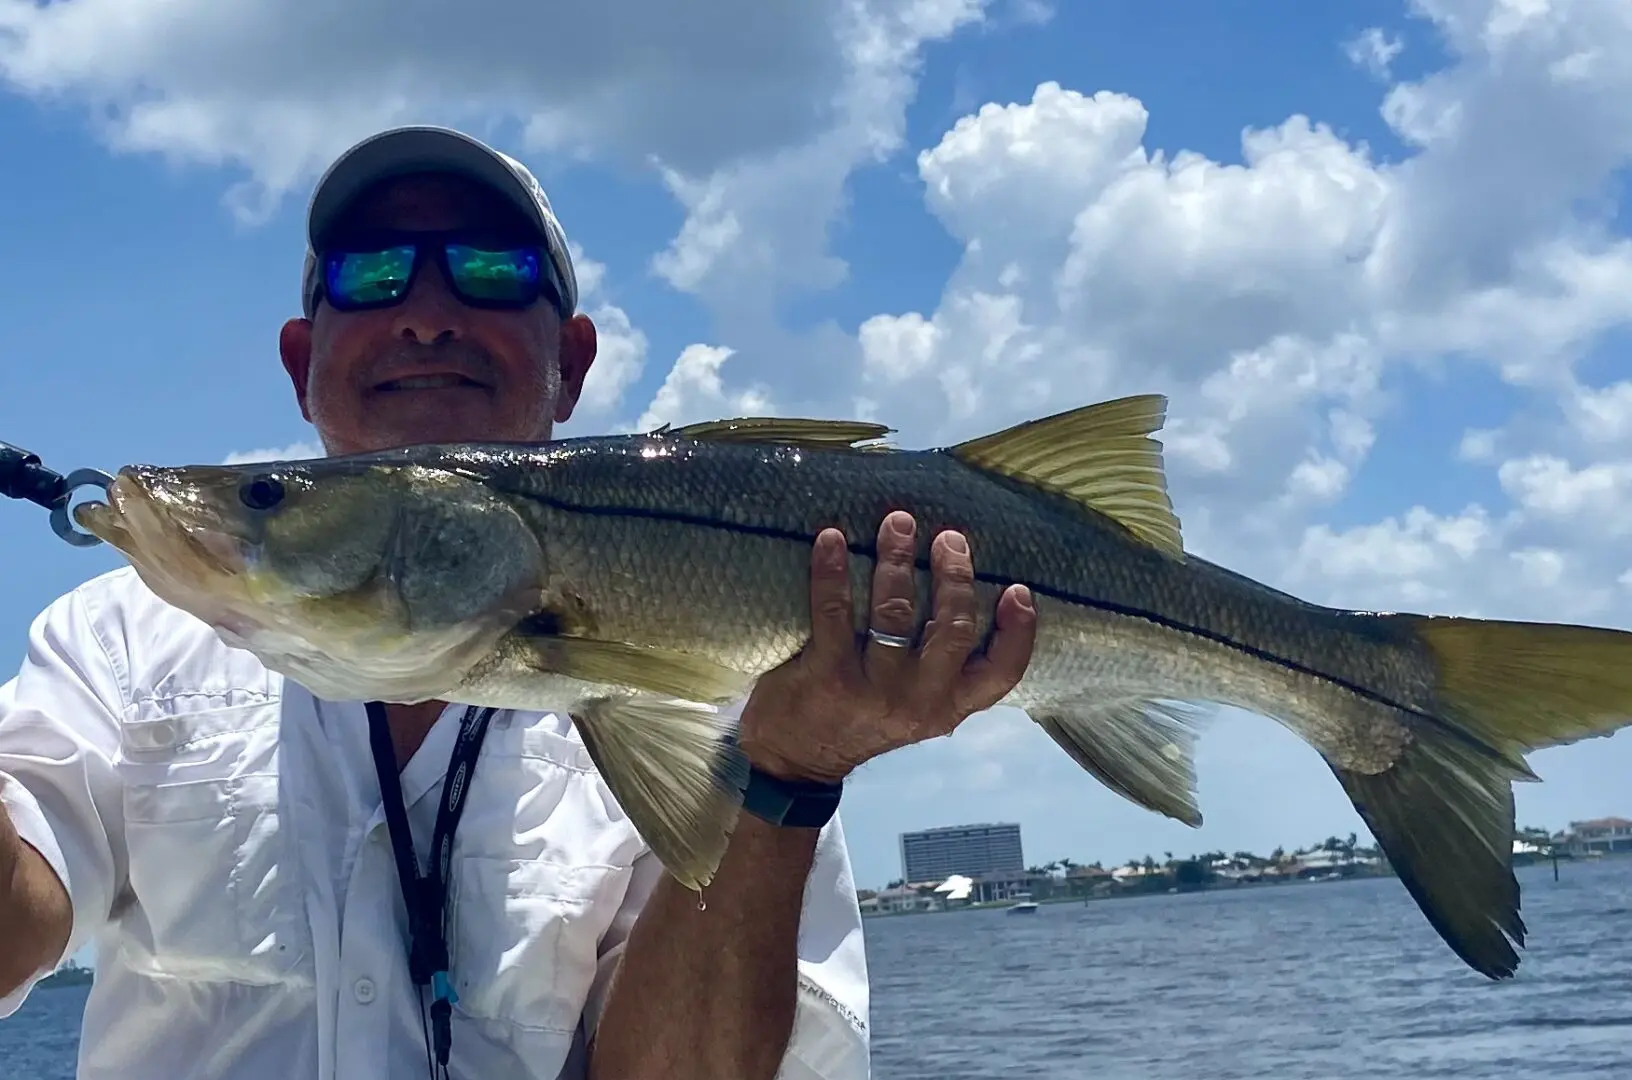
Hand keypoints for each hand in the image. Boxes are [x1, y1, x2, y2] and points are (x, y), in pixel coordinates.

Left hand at [737, 510, 1036, 784]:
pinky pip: (834, 612)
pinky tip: (832, 538)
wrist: (797, 762)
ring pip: (896, 613)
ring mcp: (873, 690)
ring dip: (898, 560)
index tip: (1018, 589)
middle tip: (949, 538)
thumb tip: (961, 592)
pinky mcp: (828, 676)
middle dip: (954, 576)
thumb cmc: (861, 717)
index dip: (1018, 632)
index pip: (1001, 674)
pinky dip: (833, 570)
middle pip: (953, 629)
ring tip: (898, 523)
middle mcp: (918, 700)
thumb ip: (941, 668)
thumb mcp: (916, 708)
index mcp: (947, 707)